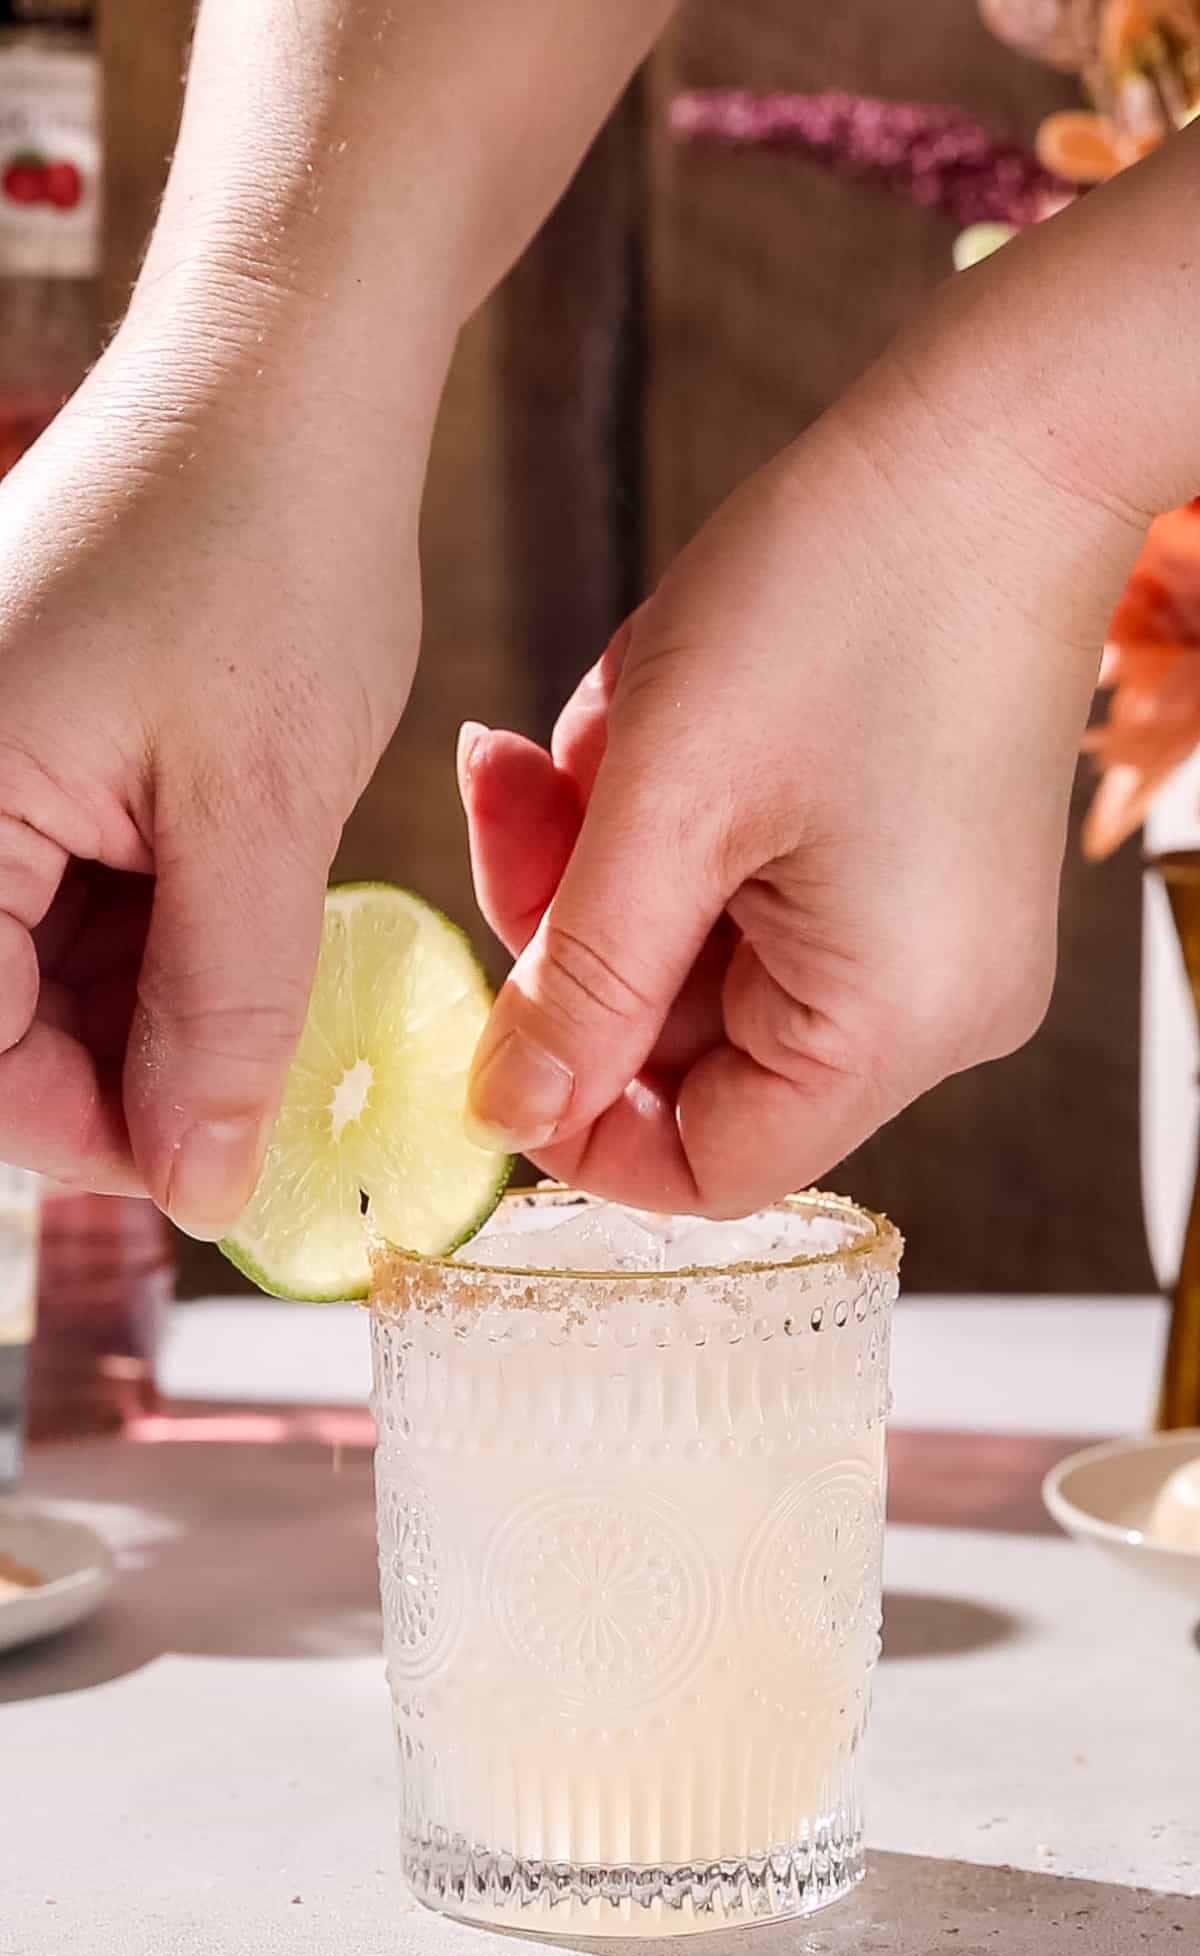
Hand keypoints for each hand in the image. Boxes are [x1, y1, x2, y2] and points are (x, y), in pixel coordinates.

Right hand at [0, 314, 427, 1234]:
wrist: (284, 374)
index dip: (89, 1136)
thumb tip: (199, 1178)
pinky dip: (154, 937)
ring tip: (272, 994)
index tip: (218, 1168)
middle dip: (127, 1075)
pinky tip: (240, 927)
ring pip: (34, 969)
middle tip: (262, 1094)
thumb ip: (219, 1014)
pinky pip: (61, 895)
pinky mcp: (20, 748)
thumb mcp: (258, 814)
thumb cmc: (266, 549)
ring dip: (151, 1011)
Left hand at [460, 311, 1145, 1215]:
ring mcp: (931, 945)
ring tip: (593, 736)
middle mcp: (934, 1014)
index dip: (574, 1116)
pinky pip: (753, 906)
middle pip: (691, 1060)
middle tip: (515, 797)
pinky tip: (654, 729)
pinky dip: (678, 837)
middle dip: (577, 939)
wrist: (998, 439)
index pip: (704, 1169)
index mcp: (891, 1024)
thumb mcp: (668, 798)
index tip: (489, 1014)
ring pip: (706, 971)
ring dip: (616, 871)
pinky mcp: (916, 881)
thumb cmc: (844, 589)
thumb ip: (577, 981)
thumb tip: (508, 1119)